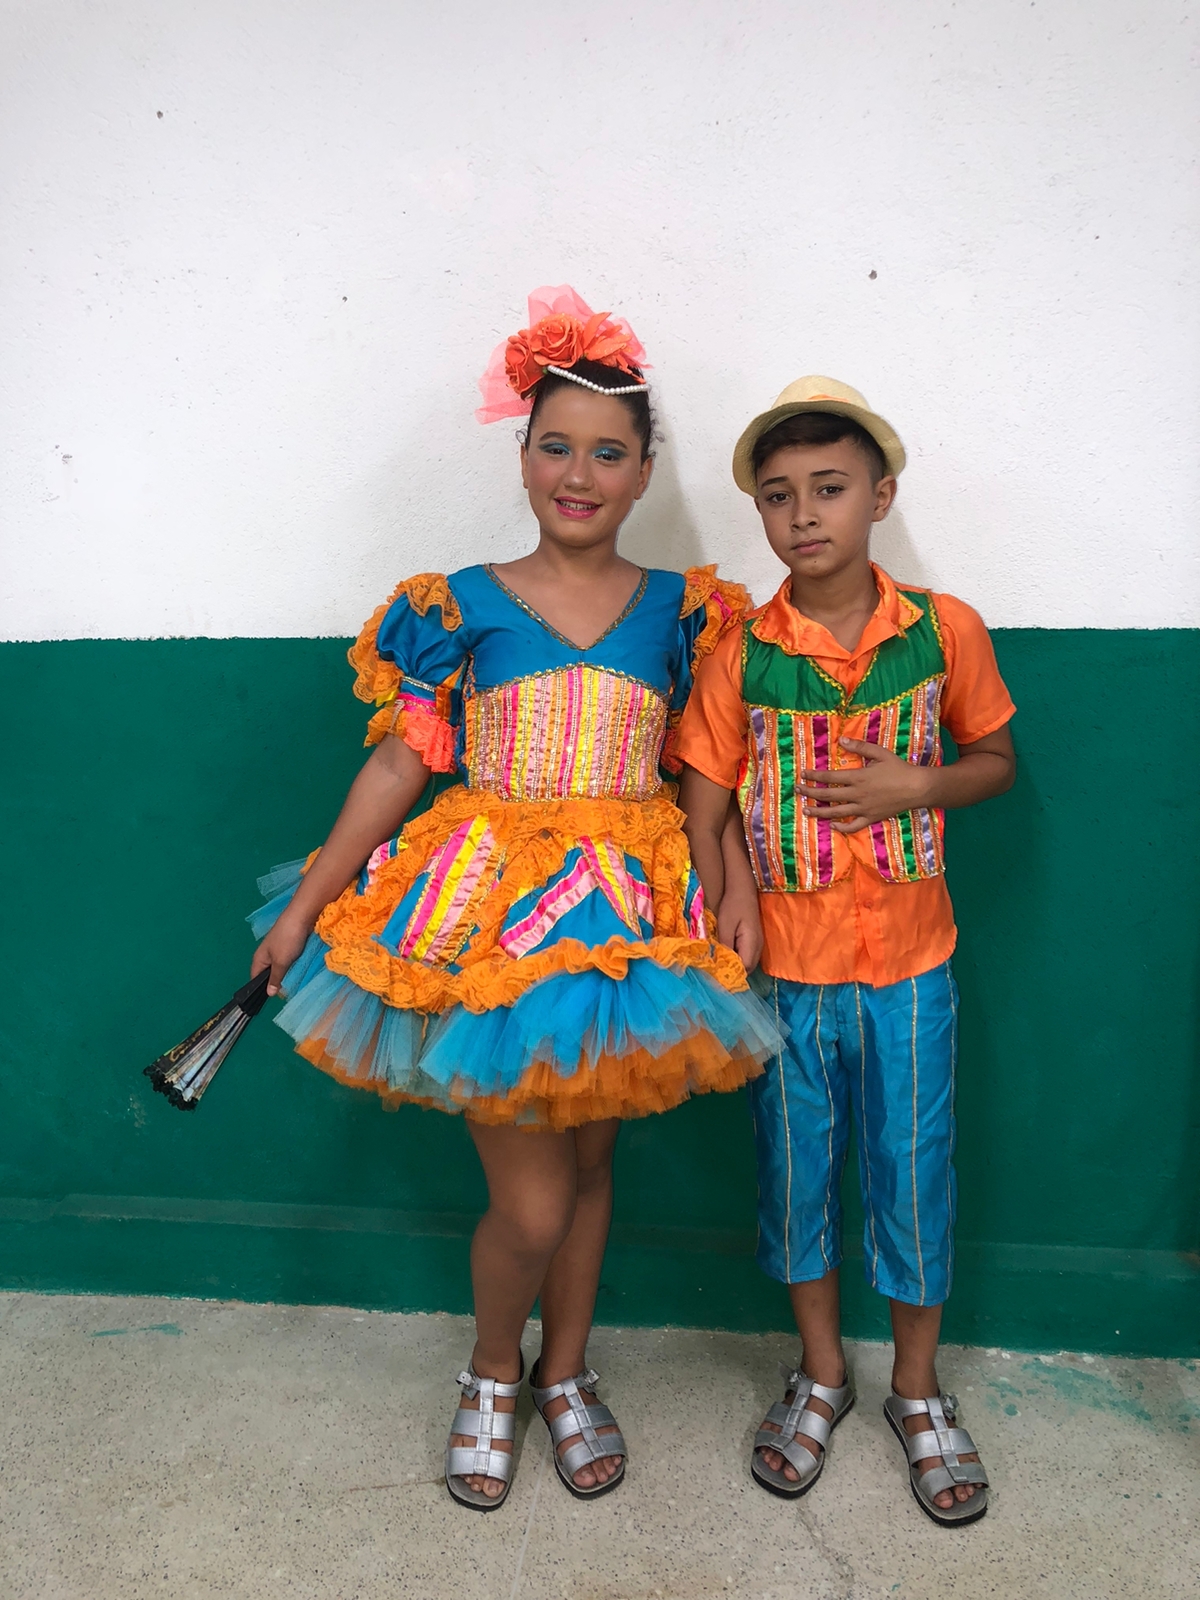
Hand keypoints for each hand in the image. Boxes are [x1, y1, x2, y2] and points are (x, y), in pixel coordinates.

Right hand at [251, 910, 313, 996]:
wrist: (302, 916)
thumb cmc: (288, 938)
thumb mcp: (281, 962)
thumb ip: (275, 978)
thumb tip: (269, 993)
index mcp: (259, 958)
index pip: (256, 978)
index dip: (262, 989)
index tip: (274, 998)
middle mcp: (267, 954)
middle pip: (269, 974)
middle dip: (278, 982)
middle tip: (289, 992)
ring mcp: (279, 949)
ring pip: (281, 967)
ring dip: (288, 974)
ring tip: (297, 983)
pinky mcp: (290, 945)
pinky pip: (290, 960)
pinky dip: (295, 965)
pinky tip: (302, 970)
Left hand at [716, 883, 762, 972]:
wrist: (742, 890)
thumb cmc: (733, 905)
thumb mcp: (725, 925)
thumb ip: (724, 945)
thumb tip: (719, 963)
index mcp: (752, 944)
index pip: (744, 968)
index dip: (731, 974)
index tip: (715, 975)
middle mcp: (758, 947)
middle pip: (747, 969)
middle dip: (732, 972)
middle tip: (714, 972)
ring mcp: (758, 945)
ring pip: (747, 964)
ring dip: (735, 966)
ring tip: (718, 965)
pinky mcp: (754, 942)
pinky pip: (747, 957)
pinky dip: (737, 959)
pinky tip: (725, 956)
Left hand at [798, 737, 931, 834]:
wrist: (917, 788)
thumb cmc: (899, 768)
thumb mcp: (880, 753)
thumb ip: (859, 747)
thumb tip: (840, 740)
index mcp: (858, 777)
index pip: (830, 777)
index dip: (814, 776)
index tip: (802, 774)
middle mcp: (857, 794)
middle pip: (828, 795)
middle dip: (810, 792)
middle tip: (797, 790)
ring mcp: (864, 808)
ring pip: (836, 812)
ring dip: (819, 812)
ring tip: (806, 810)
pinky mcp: (871, 818)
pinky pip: (853, 826)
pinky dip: (842, 827)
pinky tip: (833, 826)